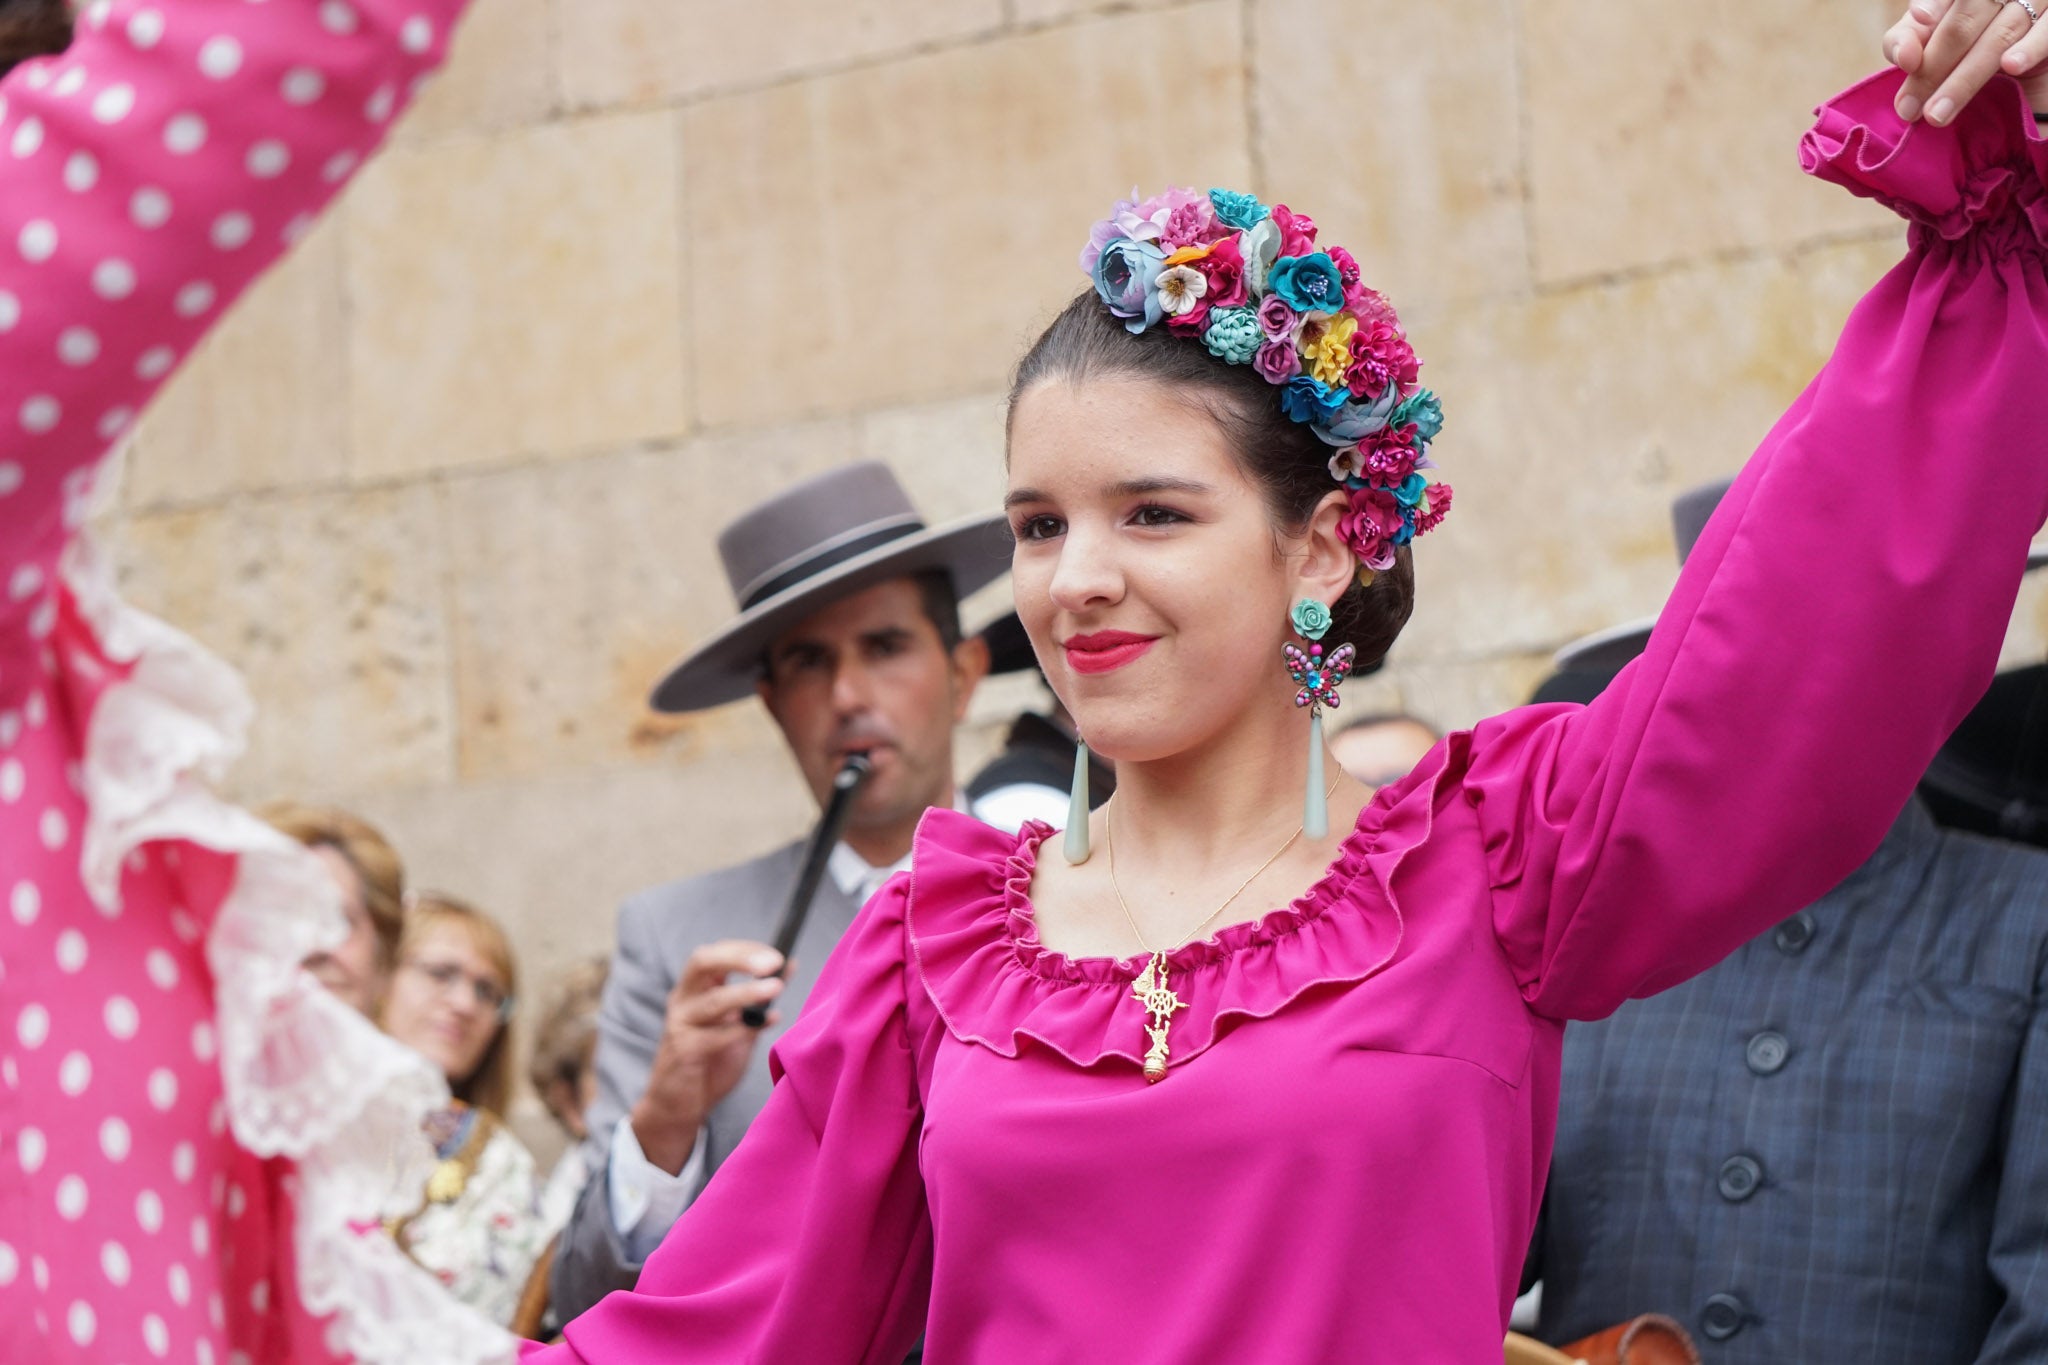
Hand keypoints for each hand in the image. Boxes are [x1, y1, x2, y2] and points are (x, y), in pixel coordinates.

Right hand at [628, 940, 785, 1174]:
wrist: (678, 1105)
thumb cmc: (710, 1062)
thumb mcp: (739, 1025)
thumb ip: (759, 999)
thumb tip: (788, 966)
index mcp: (695, 989)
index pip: (715, 953)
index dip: (745, 949)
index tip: (776, 956)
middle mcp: (683, 1000)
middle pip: (702, 962)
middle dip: (738, 958)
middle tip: (771, 963)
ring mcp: (680, 1025)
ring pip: (711, 1001)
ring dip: (746, 992)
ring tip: (776, 988)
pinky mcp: (683, 1052)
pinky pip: (713, 1037)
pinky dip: (742, 1029)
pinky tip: (766, 1023)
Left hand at [1886, 0, 2047, 122]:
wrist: (2030, 70)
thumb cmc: (1972, 54)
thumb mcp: (1936, 43)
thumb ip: (1912, 40)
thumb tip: (1905, 55)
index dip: (1925, 17)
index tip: (1908, 58)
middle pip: (1963, 23)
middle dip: (1933, 68)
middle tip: (1909, 109)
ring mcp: (2036, 2)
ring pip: (1999, 35)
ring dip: (1965, 78)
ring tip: (1938, 113)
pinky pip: (2047, 32)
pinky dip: (2029, 48)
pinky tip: (2012, 66)